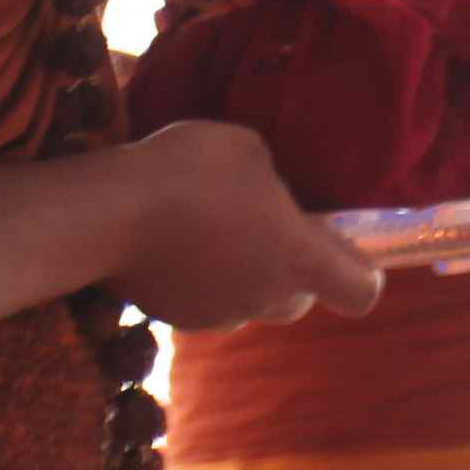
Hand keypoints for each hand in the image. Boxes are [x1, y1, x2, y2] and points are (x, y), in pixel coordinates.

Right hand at [107, 122, 385, 330]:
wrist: (109, 214)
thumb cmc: (192, 171)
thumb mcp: (248, 149)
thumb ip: (272, 180)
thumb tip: (265, 194)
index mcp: (299, 258)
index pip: (361, 292)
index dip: (360, 273)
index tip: (340, 248)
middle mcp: (268, 297)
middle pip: (300, 297)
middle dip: (290, 270)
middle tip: (263, 226)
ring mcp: (221, 315)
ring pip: (250, 300)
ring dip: (241, 273)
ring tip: (205, 227)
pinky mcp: (178, 319)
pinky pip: (205, 301)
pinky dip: (198, 280)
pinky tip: (171, 243)